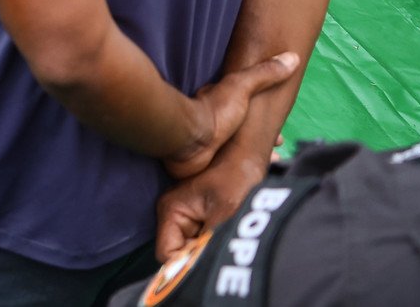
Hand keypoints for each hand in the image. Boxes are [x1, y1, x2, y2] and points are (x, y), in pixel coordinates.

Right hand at [156, 140, 272, 261]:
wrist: (252, 150)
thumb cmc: (237, 176)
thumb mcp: (225, 212)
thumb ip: (208, 243)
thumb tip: (200, 268)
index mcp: (171, 211)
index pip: (168, 255)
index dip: (187, 266)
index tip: (211, 265)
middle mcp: (174, 214)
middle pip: (181, 252)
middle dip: (202, 257)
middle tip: (226, 253)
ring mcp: (188, 214)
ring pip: (196, 247)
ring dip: (213, 249)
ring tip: (233, 242)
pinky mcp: (203, 215)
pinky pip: (206, 238)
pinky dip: (220, 241)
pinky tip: (236, 236)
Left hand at [164, 50, 298, 180]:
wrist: (188, 141)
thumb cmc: (213, 110)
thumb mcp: (241, 87)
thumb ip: (264, 74)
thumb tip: (292, 57)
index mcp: (223, 106)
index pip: (249, 114)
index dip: (266, 124)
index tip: (281, 135)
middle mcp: (216, 125)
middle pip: (244, 135)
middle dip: (262, 143)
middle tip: (280, 152)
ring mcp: (211, 146)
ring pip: (237, 153)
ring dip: (254, 158)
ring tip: (272, 164)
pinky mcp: (208, 166)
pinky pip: (229, 170)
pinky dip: (242, 174)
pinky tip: (251, 180)